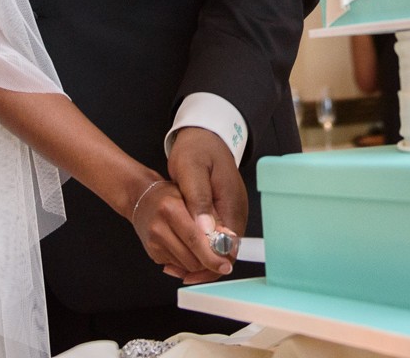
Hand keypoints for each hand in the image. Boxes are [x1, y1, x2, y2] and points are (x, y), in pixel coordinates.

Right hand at [131, 180, 232, 282]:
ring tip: (204, 249)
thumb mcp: (190, 194)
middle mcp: (159, 228)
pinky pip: (178, 266)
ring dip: (199, 263)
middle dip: (209, 263)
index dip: (213, 256)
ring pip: (186, 266)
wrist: (141, 199)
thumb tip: (227, 238)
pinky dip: (188, 262)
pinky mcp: (153, 254)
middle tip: (221, 261)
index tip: (226, 264)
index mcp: (170, 209)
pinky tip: (189, 249)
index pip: (195, 239)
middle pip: (191, 258)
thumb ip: (209, 215)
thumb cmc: (168, 195)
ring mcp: (154, 243)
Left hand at [168, 127, 247, 283]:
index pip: (229, 247)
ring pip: (220, 247)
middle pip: (226, 251)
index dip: (210, 263)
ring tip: (173, 266)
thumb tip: (206, 231)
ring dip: (199, 258)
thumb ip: (199, 201)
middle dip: (203, 266)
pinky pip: (215, 236)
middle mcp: (236, 212)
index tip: (188, 272)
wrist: (205, 135)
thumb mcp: (192, 171)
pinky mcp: (222, 211)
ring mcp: (231, 212)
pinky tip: (180, 249)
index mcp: (232, 204)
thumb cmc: (197, 150)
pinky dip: (199, 246)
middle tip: (176, 273)